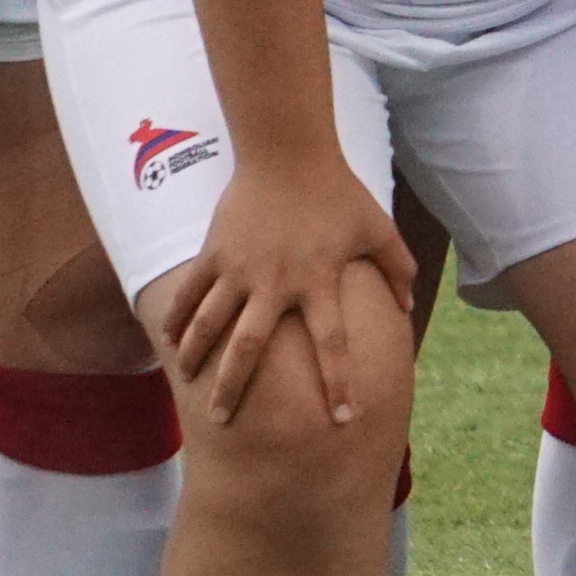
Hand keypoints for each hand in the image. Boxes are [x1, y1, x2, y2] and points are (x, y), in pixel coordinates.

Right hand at [147, 139, 417, 429]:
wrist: (288, 153)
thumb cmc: (338, 192)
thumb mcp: (377, 229)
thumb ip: (397, 268)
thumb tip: (408, 307)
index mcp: (319, 282)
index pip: (332, 344)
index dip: (339, 383)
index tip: (343, 419)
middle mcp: (276, 282)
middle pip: (249, 348)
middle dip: (233, 388)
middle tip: (224, 422)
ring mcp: (240, 268)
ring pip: (209, 324)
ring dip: (195, 358)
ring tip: (189, 384)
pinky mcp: (215, 252)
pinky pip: (190, 292)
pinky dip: (175, 316)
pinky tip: (167, 340)